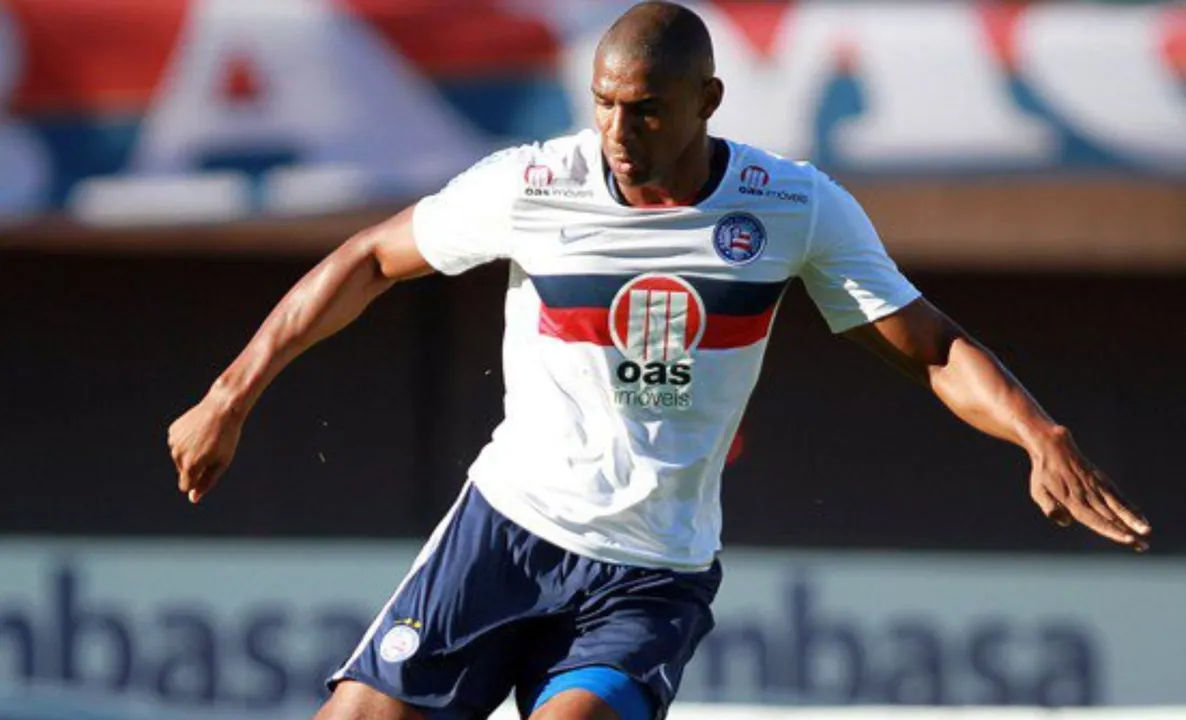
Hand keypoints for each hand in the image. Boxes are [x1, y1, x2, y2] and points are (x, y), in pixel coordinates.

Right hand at [167, 393, 243, 503]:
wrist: (222, 408)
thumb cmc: (226, 437)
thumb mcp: (222, 463)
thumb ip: (206, 483)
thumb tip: (193, 498)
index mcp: (190, 465)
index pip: (186, 486)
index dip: (197, 482)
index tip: (208, 471)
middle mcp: (177, 454)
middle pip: (183, 472)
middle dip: (196, 467)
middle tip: (212, 451)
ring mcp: (173, 442)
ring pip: (179, 458)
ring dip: (191, 454)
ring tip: (207, 440)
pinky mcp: (172, 431)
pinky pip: (178, 444)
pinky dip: (187, 442)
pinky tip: (199, 432)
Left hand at [1029, 427, 1150, 550]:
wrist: (1054, 447)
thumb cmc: (1043, 473)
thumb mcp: (1038, 491)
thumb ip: (1050, 507)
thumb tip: (1066, 522)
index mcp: (1072, 500)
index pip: (1095, 520)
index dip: (1112, 531)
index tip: (1127, 540)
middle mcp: (1088, 495)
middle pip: (1110, 518)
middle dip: (1127, 532)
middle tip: (1143, 545)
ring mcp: (1097, 487)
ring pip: (1118, 507)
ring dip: (1133, 521)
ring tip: (1147, 533)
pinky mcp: (1103, 481)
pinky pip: (1119, 496)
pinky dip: (1130, 508)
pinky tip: (1142, 518)